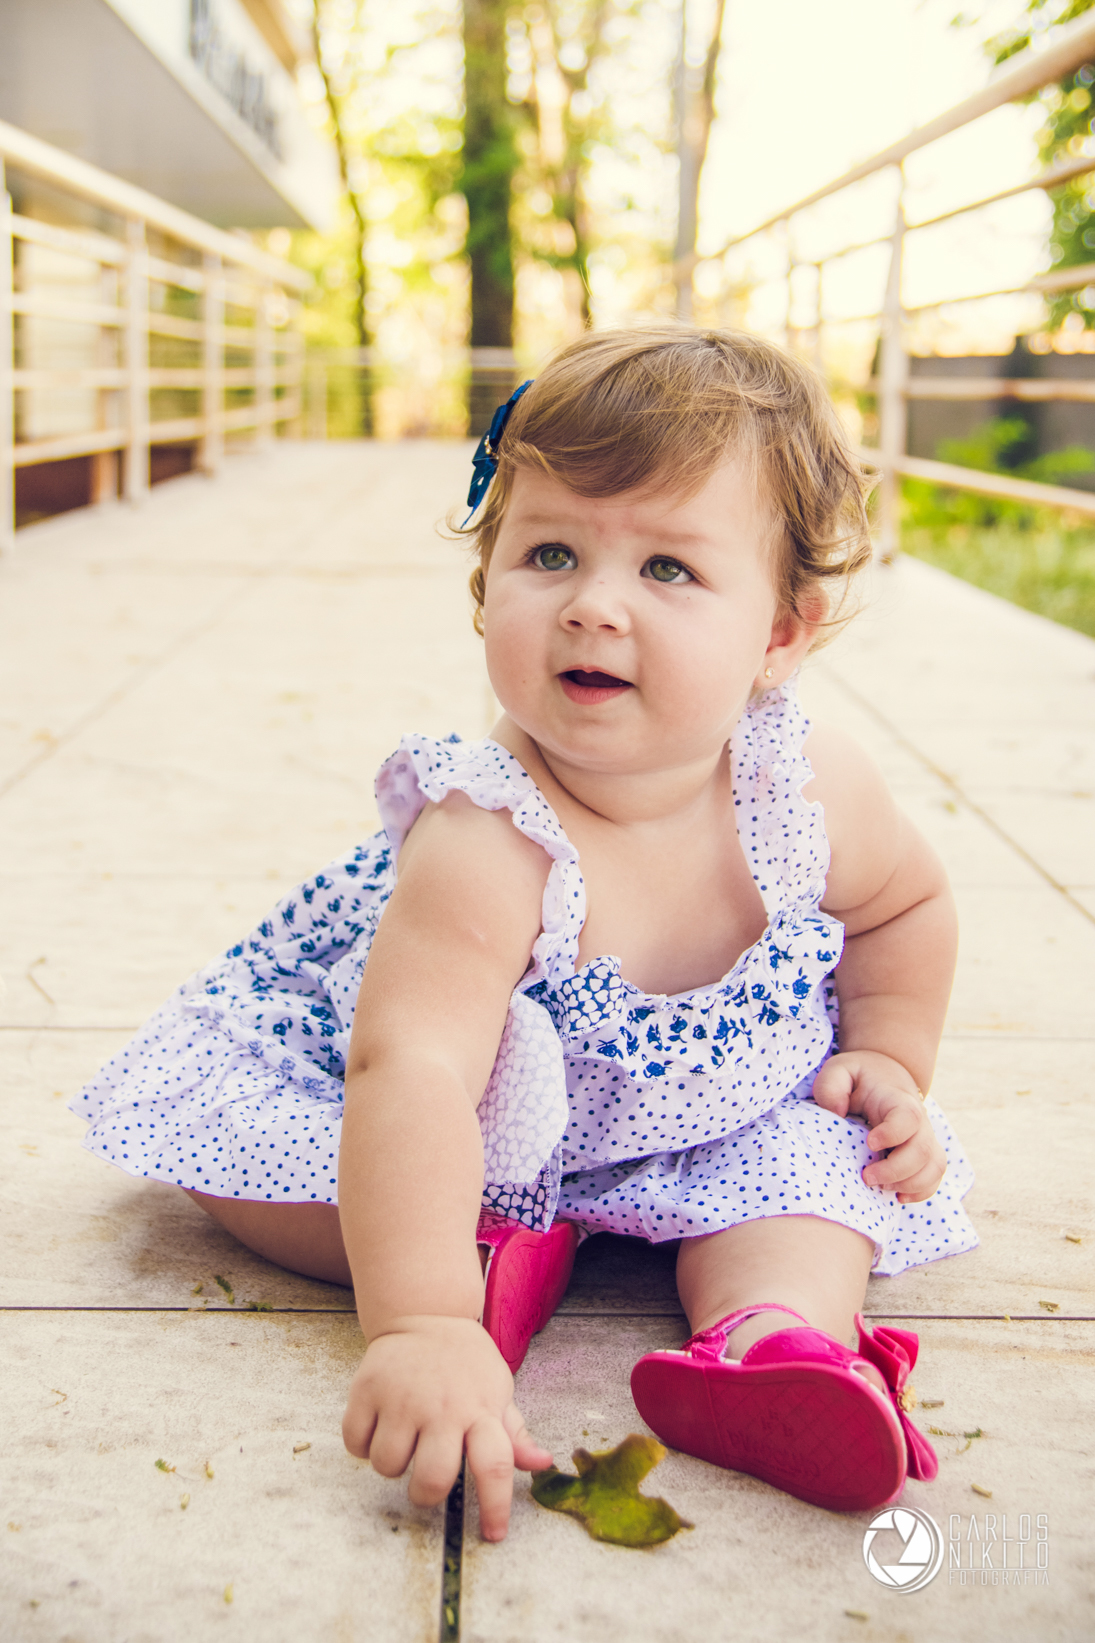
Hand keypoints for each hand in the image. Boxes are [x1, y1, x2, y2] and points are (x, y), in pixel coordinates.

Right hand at [342, 1315, 551, 1541]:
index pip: (494, 1466)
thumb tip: (542, 1464)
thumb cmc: (465, 1362)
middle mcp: (441, 1406)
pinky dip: (363, 1444)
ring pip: (388, 1467)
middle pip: (433, 1479)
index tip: (493, 1535)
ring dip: (394, 1464)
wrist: (425, 1313)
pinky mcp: (367, 1390)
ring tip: (405, 1436)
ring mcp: (402, 1398)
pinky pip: (356, 1445)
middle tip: (428, 1479)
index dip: (495, 1507)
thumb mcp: (497, 1390)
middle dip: (427, 1494)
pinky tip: (380, 1423)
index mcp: (479, 1409)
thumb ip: (514, 1433)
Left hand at [811, 1051, 946, 1203]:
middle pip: (922, 1149)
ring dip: (910, 1183)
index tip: (870, 1143)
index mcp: (896, 1100)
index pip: (907, 1117)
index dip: (893, 1134)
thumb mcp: (839, 1071)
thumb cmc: (858, 1077)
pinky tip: (897, 1195)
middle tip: (867, 1177)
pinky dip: (921, 1191)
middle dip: (896, 1170)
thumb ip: (832, 1087)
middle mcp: (918, 1120)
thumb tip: (836, 1112)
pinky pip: (935, 1175)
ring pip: (934, 1166)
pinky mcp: (925, 1153)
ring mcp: (925, 1137)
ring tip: (880, 1187)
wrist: (885, 1076)